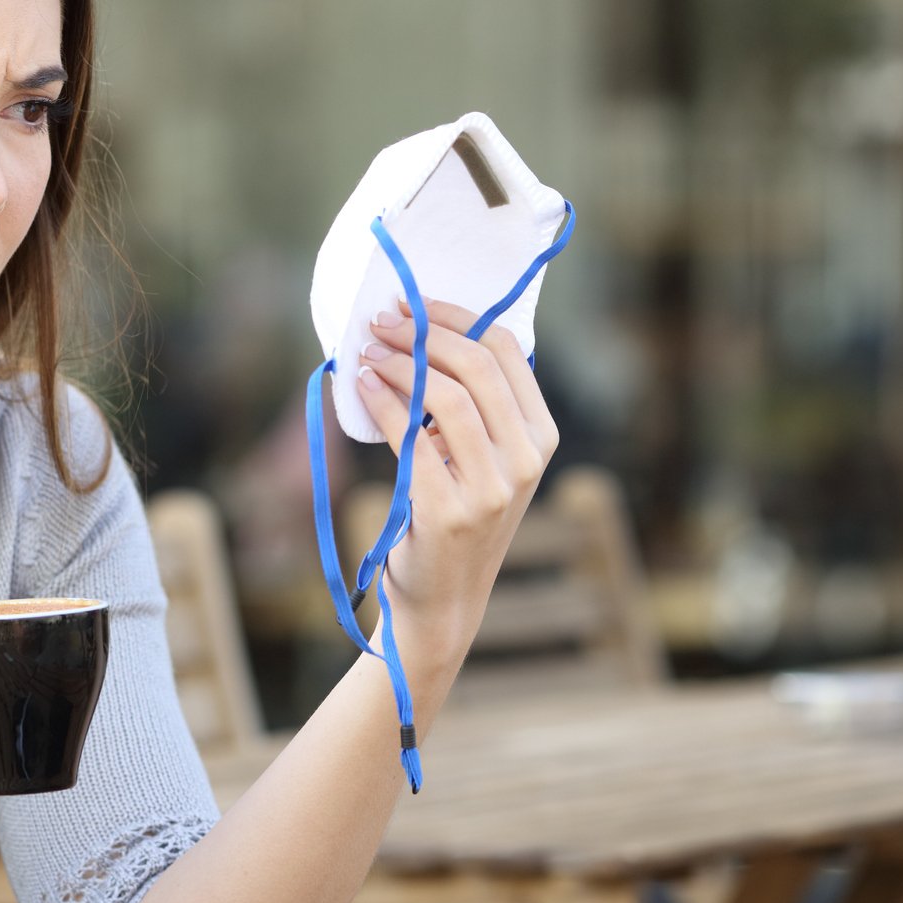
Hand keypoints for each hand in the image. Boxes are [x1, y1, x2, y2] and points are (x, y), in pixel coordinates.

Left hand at [350, 298, 558, 654]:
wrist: (443, 598)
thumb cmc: (454, 516)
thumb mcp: (482, 460)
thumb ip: (473, 407)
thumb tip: (421, 331)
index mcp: (541, 437)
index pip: (508, 351)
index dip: (458, 317)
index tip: (414, 303)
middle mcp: (526, 461)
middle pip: (477, 366)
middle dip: (423, 333)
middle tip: (381, 322)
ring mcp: (492, 489)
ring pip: (448, 396)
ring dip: (399, 364)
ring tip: (367, 354)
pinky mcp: (449, 511)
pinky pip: (413, 437)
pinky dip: (383, 403)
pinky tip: (361, 387)